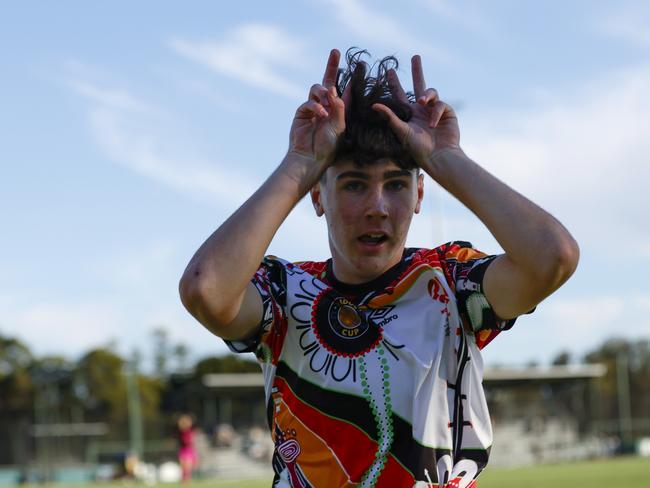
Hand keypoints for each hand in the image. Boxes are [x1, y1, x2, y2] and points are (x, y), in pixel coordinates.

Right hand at [286, 49, 345, 189]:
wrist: (310, 158)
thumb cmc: (328, 146)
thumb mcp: (339, 126)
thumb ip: (338, 107)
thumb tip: (333, 89)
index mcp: (338, 112)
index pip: (345, 92)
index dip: (350, 81)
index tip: (358, 66)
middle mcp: (326, 108)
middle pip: (328, 82)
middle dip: (332, 66)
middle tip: (335, 52)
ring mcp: (313, 109)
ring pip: (317, 89)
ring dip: (323, 91)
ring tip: (327, 99)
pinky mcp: (302, 113)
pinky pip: (309, 102)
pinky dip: (315, 106)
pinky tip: (321, 114)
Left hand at [372, 55, 459, 171]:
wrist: (439, 157)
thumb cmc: (418, 148)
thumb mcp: (401, 131)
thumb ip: (390, 117)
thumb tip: (374, 104)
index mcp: (409, 114)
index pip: (400, 95)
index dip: (394, 83)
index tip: (389, 71)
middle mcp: (421, 110)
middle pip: (419, 85)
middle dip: (417, 71)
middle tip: (415, 57)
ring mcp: (435, 110)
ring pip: (432, 92)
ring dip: (427, 95)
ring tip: (423, 102)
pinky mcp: (447, 112)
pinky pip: (441, 104)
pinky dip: (436, 112)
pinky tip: (433, 123)